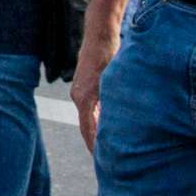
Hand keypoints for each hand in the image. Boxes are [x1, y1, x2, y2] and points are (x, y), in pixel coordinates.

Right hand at [71, 23, 117, 152]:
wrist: (98, 34)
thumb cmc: (109, 54)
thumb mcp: (114, 79)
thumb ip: (113, 101)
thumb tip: (117, 124)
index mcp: (85, 98)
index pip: (88, 129)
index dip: (94, 146)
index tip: (102, 161)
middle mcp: (78, 96)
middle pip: (86, 126)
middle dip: (95, 143)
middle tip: (107, 161)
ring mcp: (79, 92)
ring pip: (88, 118)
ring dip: (96, 132)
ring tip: (108, 148)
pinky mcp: (83, 87)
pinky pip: (89, 109)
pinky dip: (96, 119)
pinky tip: (107, 127)